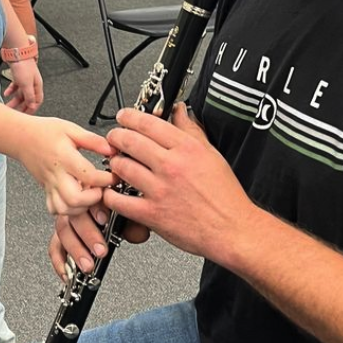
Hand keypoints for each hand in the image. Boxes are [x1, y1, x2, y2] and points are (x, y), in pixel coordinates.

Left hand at [2, 58, 42, 112]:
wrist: (16, 53)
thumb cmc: (23, 65)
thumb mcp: (26, 84)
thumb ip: (29, 96)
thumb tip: (32, 106)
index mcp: (37, 86)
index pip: (37, 101)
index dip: (31, 109)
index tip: (25, 116)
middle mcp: (32, 83)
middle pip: (28, 99)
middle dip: (21, 107)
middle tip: (15, 113)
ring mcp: (25, 80)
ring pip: (20, 94)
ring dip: (14, 101)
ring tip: (7, 106)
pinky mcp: (18, 76)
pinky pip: (15, 87)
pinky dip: (11, 91)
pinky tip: (6, 94)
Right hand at [15, 118, 113, 216]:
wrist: (21, 137)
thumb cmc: (44, 132)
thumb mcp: (71, 129)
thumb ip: (93, 140)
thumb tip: (112, 149)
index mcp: (64, 158)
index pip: (88, 176)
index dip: (106, 179)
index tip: (114, 176)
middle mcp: (56, 175)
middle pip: (74, 199)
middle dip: (93, 199)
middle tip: (101, 189)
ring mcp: (50, 185)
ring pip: (64, 209)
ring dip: (81, 207)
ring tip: (90, 195)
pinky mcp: (46, 190)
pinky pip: (54, 209)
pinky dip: (68, 211)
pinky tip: (77, 201)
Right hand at [49, 202, 152, 278]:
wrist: (119, 214)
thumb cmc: (124, 210)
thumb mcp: (134, 213)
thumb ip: (136, 223)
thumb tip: (140, 234)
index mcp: (98, 192)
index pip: (92, 196)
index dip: (96, 208)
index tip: (104, 219)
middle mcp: (80, 203)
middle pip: (76, 214)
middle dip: (88, 235)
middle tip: (100, 250)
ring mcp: (69, 218)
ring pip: (64, 231)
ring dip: (76, 250)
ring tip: (88, 265)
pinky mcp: (63, 235)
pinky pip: (56, 247)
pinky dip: (60, 261)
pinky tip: (68, 273)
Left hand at [100, 103, 256, 260]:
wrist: (232, 230)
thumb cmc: (226, 197)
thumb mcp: (213, 155)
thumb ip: (192, 131)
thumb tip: (180, 112)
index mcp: (188, 148)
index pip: (149, 123)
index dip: (130, 116)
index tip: (125, 117)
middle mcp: (172, 166)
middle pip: (130, 141)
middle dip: (115, 136)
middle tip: (114, 138)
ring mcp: (160, 189)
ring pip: (121, 167)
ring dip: (114, 163)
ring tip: (117, 164)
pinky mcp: (151, 214)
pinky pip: (118, 200)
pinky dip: (110, 194)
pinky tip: (114, 192)